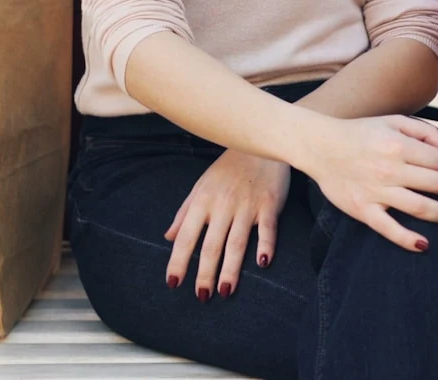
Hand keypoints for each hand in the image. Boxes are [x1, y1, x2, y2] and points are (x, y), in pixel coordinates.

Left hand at [163, 150, 289, 299]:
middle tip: (202, 297)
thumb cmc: (229, 167)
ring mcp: (247, 205)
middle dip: (205, 273)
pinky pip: (268, 228)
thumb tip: (168, 237)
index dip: (178, 261)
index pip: (185, 237)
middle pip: (211, 245)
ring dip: (231, 268)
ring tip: (225, 291)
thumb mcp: (201, 185)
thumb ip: (184, 212)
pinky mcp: (270, 203)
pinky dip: (266, 245)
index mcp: (202, 202)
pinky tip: (263, 263)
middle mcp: (222, 205)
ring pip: (236, 242)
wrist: (260, 140)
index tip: (172, 283)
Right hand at [300, 115, 437, 252]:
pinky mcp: (363, 210)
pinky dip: (408, 240)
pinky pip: (388, 229)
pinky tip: (424, 244)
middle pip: (437, 184)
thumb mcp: (394, 121)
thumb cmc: (361, 134)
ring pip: (421, 207)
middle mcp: (390, 169)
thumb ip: (426, 132)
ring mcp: (376, 192)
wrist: (321, 147)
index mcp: (399, 145)